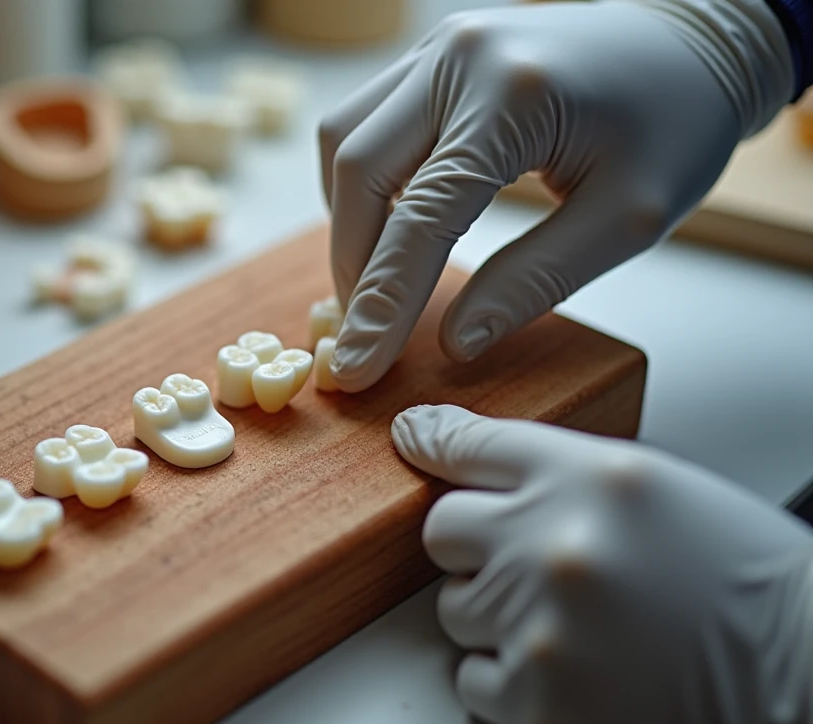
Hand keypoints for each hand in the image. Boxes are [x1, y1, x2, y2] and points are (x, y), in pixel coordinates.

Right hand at [320, 0, 790, 391]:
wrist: (693, 44)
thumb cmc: (676, 125)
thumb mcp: (625, 219)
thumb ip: (534, 281)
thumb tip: (455, 341)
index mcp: (515, 97)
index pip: (422, 215)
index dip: (382, 300)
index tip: (356, 365)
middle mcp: (461, 58)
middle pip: (357, 171)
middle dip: (353, 265)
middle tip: (361, 332)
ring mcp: (440, 47)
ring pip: (344, 140)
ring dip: (348, 221)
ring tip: (374, 282)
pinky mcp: (434, 53)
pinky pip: (363, 120)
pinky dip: (361, 183)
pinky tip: (389, 226)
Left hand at [391, 405, 812, 723]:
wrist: (806, 685)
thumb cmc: (746, 586)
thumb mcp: (659, 491)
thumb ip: (560, 470)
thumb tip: (464, 455)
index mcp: (594, 481)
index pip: (473, 446)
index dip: (434, 441)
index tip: (413, 439)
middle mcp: (557, 546)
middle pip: (444, 530)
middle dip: (478, 547)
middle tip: (531, 566)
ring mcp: (542, 629)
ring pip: (455, 607)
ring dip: (497, 615)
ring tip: (574, 625)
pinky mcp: (539, 707)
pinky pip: (472, 679)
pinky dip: (510, 678)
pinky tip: (573, 671)